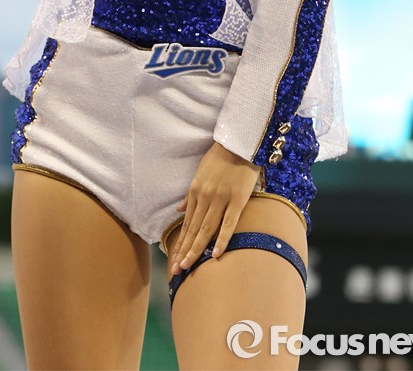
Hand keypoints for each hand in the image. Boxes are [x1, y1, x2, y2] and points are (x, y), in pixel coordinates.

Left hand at [170, 141, 260, 275]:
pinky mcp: (237, 200)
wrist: (239, 143)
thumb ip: (190, 195)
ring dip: (196, 249)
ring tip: (188, 266)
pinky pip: (228, 223)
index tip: (174, 259)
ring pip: (206, 229)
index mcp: (195, 191)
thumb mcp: (199, 174)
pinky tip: (215, 255)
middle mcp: (205, 197)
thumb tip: (178, 210)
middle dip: (184, 251)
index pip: (186, 223)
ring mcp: (220, 199)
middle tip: (176, 271)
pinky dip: (222, 240)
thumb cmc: (220, 158)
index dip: (180, 242)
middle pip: (193, 229)